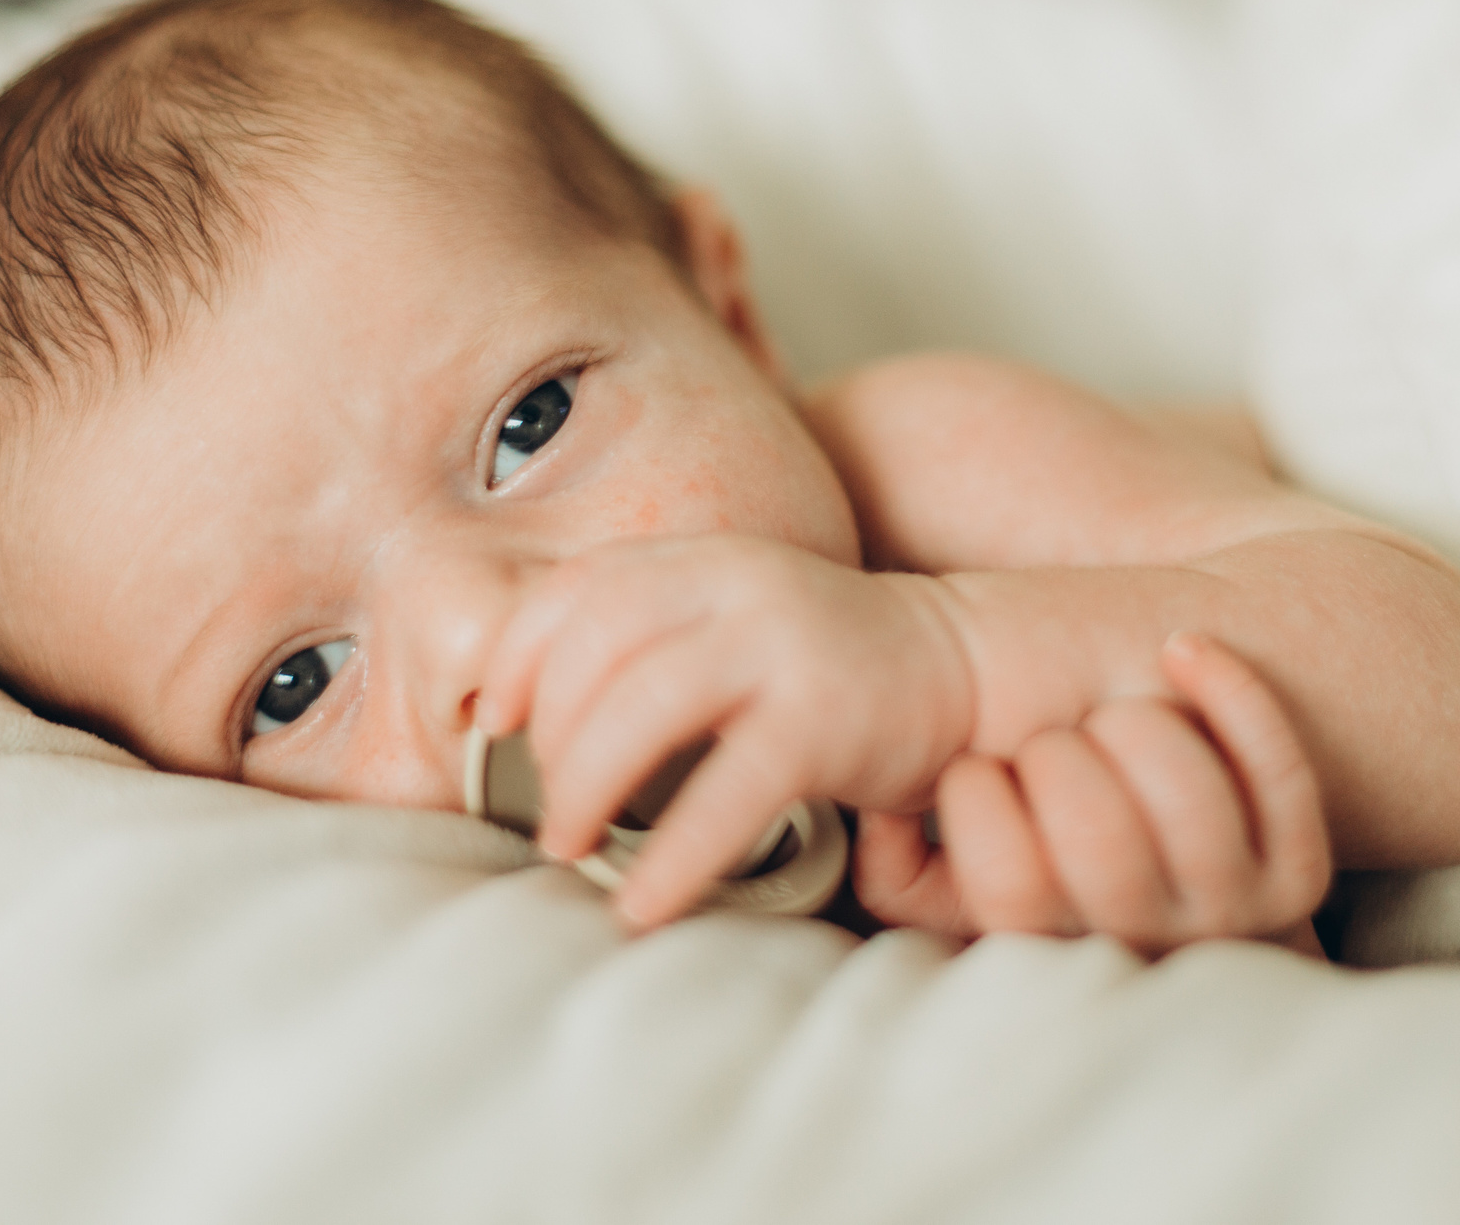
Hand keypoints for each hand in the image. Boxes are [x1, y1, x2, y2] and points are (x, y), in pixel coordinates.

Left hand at [474, 534, 973, 930]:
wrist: (964, 667)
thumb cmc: (823, 665)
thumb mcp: (731, 620)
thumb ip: (650, 636)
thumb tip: (529, 712)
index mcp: (703, 557)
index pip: (577, 589)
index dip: (518, 655)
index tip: (495, 721)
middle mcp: (736, 585)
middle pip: (595, 647)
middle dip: (547, 737)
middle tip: (543, 807)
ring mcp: (781, 646)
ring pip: (643, 707)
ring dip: (586, 786)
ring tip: (571, 846)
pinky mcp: (823, 718)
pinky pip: (726, 791)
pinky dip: (672, 855)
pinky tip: (644, 902)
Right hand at [854, 633, 1330, 955]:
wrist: (1175, 904)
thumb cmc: (1035, 861)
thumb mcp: (945, 883)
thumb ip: (897, 864)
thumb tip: (885, 815)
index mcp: (1046, 949)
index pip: (1006, 886)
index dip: (977, 796)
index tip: (977, 763)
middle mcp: (1140, 942)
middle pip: (1102, 844)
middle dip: (1058, 756)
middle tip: (1047, 739)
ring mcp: (1229, 911)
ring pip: (1191, 803)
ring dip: (1138, 725)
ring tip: (1110, 712)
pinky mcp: (1297, 875)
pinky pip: (1277, 768)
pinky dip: (1231, 691)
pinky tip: (1181, 649)